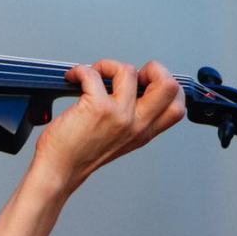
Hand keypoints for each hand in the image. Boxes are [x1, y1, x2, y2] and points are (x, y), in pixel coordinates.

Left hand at [33, 58, 184, 193]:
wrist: (59, 169)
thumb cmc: (79, 154)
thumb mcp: (119, 140)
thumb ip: (131, 119)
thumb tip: (130, 87)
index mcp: (144, 132)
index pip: (177, 106)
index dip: (166, 85)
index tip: (145, 82)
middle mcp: (137, 124)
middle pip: (169, 85)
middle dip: (153, 68)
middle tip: (130, 76)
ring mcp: (119, 115)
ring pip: (128, 71)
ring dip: (107, 65)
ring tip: (94, 75)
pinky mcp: (98, 108)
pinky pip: (93, 73)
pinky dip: (81, 70)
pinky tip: (74, 79)